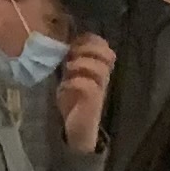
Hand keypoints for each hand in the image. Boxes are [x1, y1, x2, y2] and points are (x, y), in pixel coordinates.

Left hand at [54, 33, 115, 154]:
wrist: (76, 130)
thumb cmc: (72, 102)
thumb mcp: (70, 76)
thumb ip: (71, 60)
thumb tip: (62, 42)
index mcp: (97, 68)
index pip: (104, 46)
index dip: (91, 40)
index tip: (74, 42)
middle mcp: (102, 77)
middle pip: (107, 54)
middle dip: (88, 49)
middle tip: (71, 54)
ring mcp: (99, 90)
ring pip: (99, 69)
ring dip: (81, 64)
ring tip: (67, 68)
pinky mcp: (92, 103)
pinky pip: (89, 86)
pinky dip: (76, 82)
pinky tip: (65, 85)